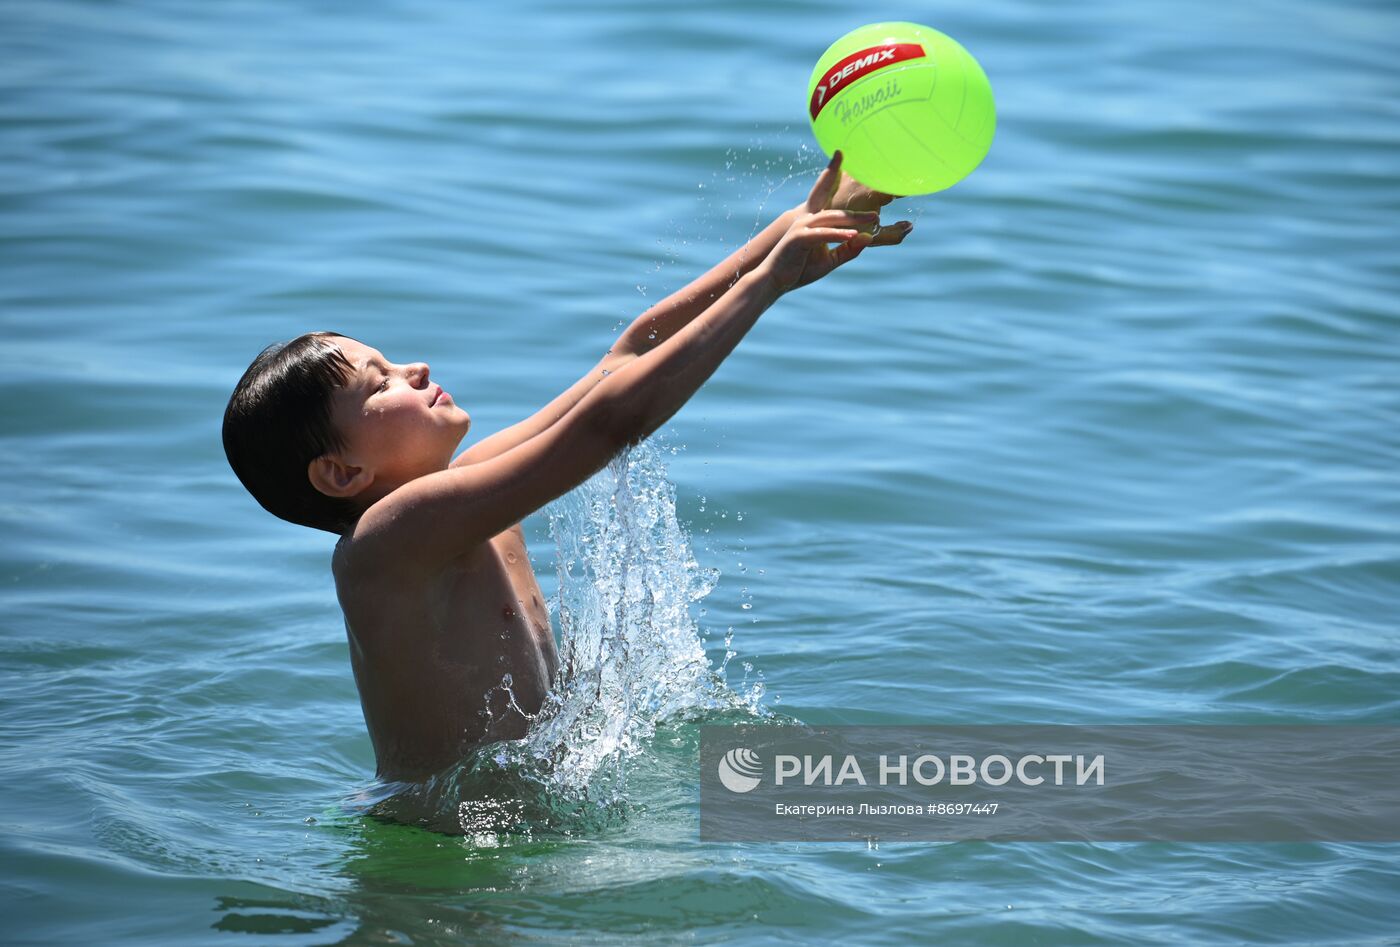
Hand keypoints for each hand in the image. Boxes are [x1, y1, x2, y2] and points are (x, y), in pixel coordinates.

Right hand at [764, 151, 912, 293]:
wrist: (774, 281)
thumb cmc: (800, 269)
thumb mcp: (829, 260)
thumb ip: (848, 249)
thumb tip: (868, 238)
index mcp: (815, 222)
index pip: (832, 204)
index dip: (840, 185)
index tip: (855, 175)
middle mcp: (808, 220)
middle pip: (837, 210)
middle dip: (858, 210)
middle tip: (878, 210)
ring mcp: (802, 227)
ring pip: (832, 218)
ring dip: (853, 219)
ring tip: (873, 218)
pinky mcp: (798, 238)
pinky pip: (823, 234)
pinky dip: (838, 234)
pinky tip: (853, 234)